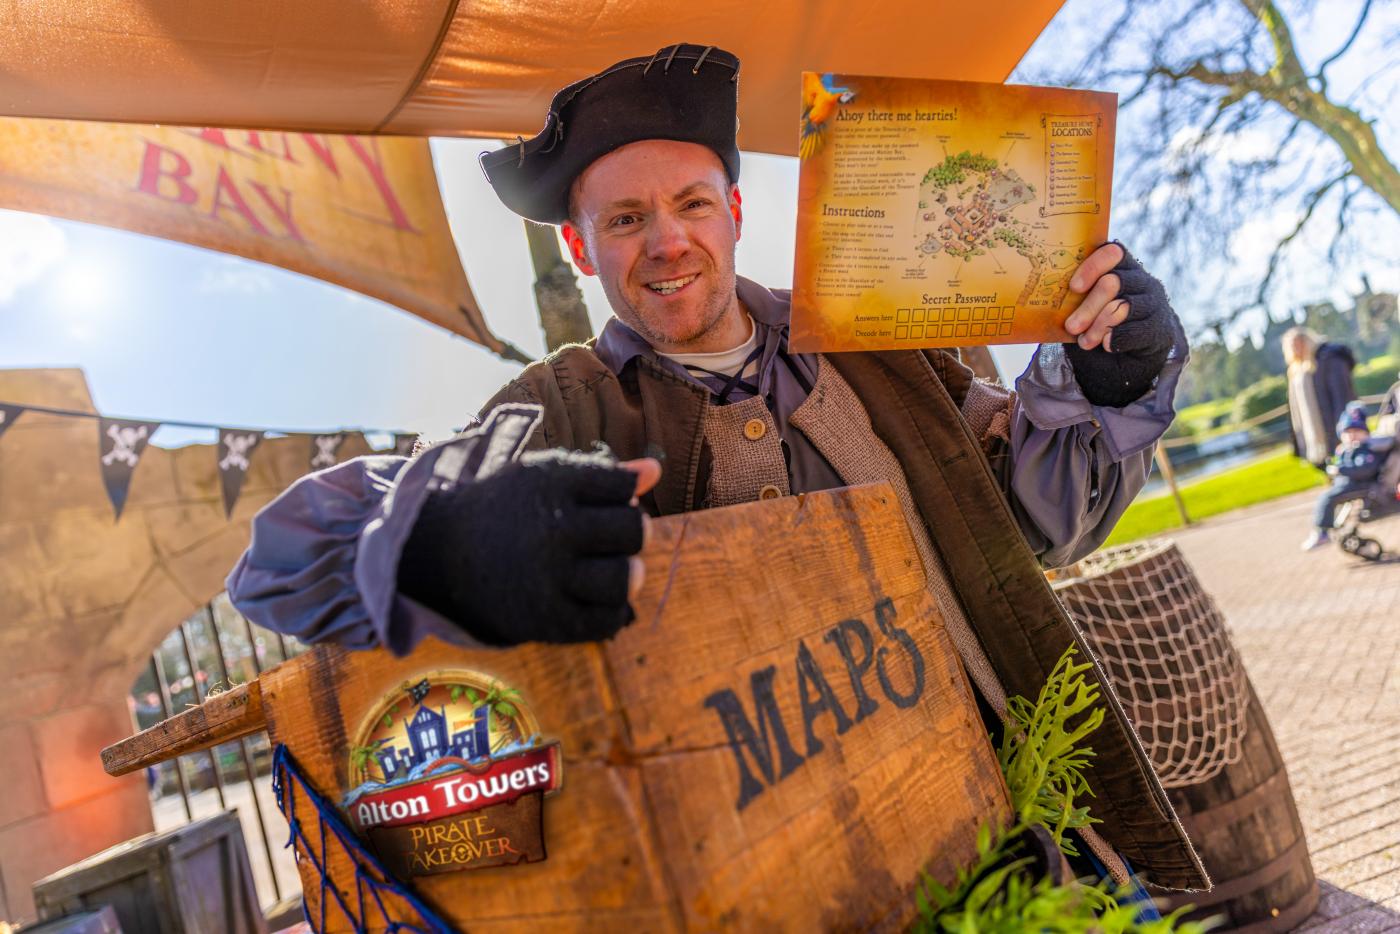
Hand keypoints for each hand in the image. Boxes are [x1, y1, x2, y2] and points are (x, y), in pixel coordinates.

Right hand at [398, 449, 660, 645]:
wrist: (442, 554)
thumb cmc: (508, 508)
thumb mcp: (544, 476)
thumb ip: (601, 474)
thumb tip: (655, 471)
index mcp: (551, 485)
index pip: (622, 486)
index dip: (623, 493)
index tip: (604, 501)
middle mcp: (552, 531)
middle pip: (633, 530)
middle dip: (633, 531)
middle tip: (617, 536)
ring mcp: (549, 579)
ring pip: (626, 579)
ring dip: (630, 573)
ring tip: (614, 567)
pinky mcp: (547, 620)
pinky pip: (607, 621)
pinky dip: (614, 610)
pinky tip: (598, 596)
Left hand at [1061, 243, 1178, 407]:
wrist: (1127, 357)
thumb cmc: (1097, 323)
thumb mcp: (1083, 307)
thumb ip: (1073, 298)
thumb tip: (1047, 298)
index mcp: (1120, 267)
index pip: (1112, 253)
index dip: (1092, 267)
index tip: (1074, 287)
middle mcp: (1139, 280)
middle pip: (1113, 283)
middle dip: (1088, 306)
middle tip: (1071, 326)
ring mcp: (1152, 302)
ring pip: (1123, 306)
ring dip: (1099, 326)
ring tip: (1085, 341)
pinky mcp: (1159, 326)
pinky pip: (1137, 330)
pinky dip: (1117, 338)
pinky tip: (1106, 345)